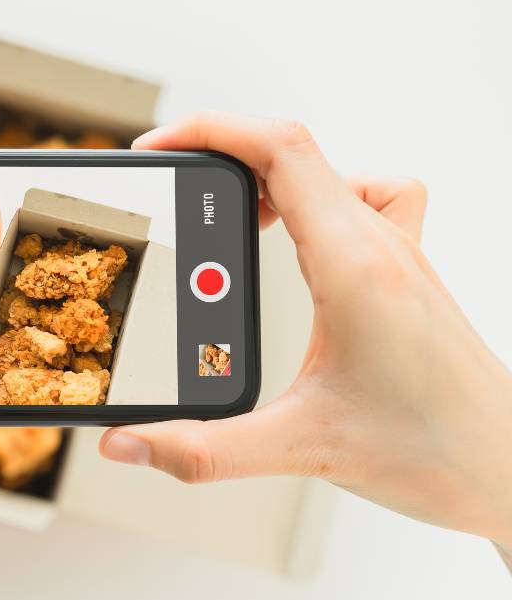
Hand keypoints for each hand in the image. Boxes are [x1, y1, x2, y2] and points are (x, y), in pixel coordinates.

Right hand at [100, 112, 511, 546]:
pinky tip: (299, 239)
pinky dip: (318, 197)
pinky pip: (365, 197)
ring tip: (224, 211)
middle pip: (294, 149)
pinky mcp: (405, 270)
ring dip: (268, 172)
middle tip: (172, 186)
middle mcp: (380, 244)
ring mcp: (399, 252)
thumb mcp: (301, 449)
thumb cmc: (434, 453)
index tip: (157, 152)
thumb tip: (127, 442)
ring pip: (329, 169)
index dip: (208, 131)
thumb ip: (202, 451)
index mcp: (354, 265)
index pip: (280, 150)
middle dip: (219, 151)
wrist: (510, 468)